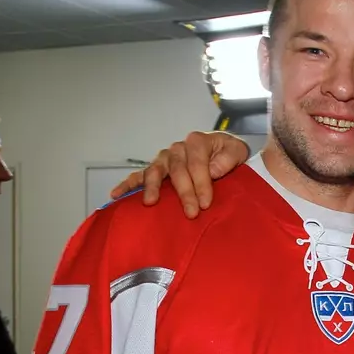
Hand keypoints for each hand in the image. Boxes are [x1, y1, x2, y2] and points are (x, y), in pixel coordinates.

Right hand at [108, 131, 251, 217]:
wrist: (223, 152)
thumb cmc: (229, 154)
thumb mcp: (237, 150)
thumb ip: (228, 158)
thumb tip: (212, 170)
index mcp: (197, 141)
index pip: (196, 163)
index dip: (201, 183)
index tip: (206, 203)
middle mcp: (178, 148)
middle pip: (177, 170)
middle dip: (184, 192)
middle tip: (191, 212)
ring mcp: (164, 159)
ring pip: (155, 171)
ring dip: (152, 187)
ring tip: (150, 202)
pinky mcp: (157, 169)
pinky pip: (139, 176)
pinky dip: (127, 184)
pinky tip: (116, 195)